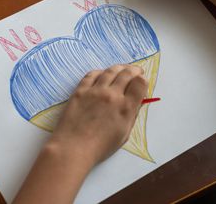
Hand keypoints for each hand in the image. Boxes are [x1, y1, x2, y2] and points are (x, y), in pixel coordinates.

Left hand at [13, 65, 147, 203]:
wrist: (73, 147)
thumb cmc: (100, 147)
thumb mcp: (124, 134)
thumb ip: (131, 115)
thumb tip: (136, 101)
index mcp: (126, 108)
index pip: (140, 84)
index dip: (142, 81)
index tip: (141, 82)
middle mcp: (112, 95)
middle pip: (126, 73)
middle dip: (134, 70)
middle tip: (135, 71)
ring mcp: (95, 91)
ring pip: (110, 71)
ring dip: (119, 68)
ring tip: (122, 69)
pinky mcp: (80, 90)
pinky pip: (91, 75)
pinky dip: (100, 72)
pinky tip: (102, 74)